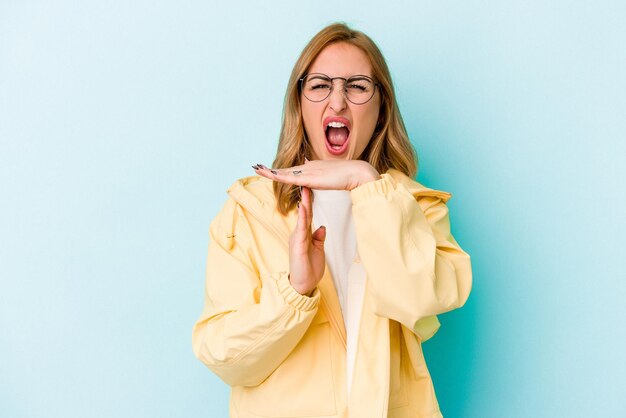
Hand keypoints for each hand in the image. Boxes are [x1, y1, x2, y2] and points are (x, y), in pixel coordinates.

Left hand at [253, 159, 380, 190]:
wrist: (356, 172)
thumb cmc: (349, 176)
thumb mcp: (332, 176)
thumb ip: (324, 177)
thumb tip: (320, 178)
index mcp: (313, 167)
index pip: (294, 170)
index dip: (282, 171)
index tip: (271, 170)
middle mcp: (308, 167)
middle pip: (286, 169)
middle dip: (271, 169)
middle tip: (257, 166)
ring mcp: (308, 171)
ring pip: (285, 172)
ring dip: (270, 171)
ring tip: (257, 168)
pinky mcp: (310, 178)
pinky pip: (290, 178)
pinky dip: (278, 176)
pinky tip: (269, 174)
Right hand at [288, 186, 325, 295]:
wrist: (303, 284)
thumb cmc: (310, 268)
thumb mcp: (318, 250)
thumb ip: (319, 238)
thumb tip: (322, 227)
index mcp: (304, 234)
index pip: (308, 215)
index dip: (310, 202)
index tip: (313, 189)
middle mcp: (298, 233)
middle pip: (304, 213)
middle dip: (306, 197)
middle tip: (308, 181)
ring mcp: (296, 238)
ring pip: (301, 218)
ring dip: (304, 203)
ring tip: (306, 189)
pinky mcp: (297, 244)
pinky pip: (301, 228)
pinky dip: (302, 217)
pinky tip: (304, 207)